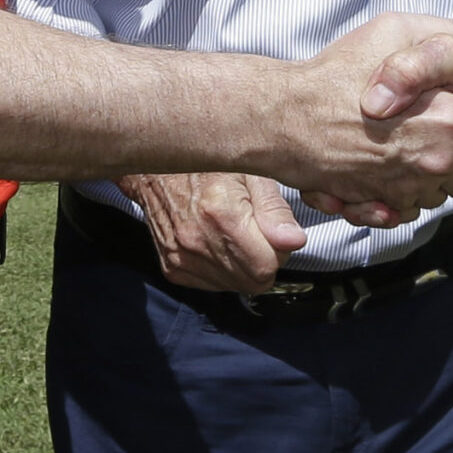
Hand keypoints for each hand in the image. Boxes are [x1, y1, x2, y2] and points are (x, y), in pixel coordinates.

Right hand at [123, 171, 305, 292]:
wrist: (158, 170)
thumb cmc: (208, 166)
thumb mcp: (252, 173)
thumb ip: (275, 210)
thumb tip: (294, 241)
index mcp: (222, 214)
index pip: (267, 265)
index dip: (279, 252)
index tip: (275, 234)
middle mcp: (197, 240)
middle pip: (252, 281)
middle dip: (264, 262)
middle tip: (258, 234)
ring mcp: (182, 257)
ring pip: (234, 286)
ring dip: (243, 267)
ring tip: (236, 235)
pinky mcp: (173, 268)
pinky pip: (213, 285)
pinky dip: (223, 270)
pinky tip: (219, 244)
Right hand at [264, 13, 452, 212]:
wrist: (284, 117)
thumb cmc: (338, 71)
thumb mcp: (397, 31)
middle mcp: (436, 161)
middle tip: (436, 137)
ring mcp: (408, 187)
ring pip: (438, 198)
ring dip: (429, 181)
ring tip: (404, 147)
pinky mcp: (382, 205)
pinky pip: (407, 211)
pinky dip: (400, 196)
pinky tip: (383, 168)